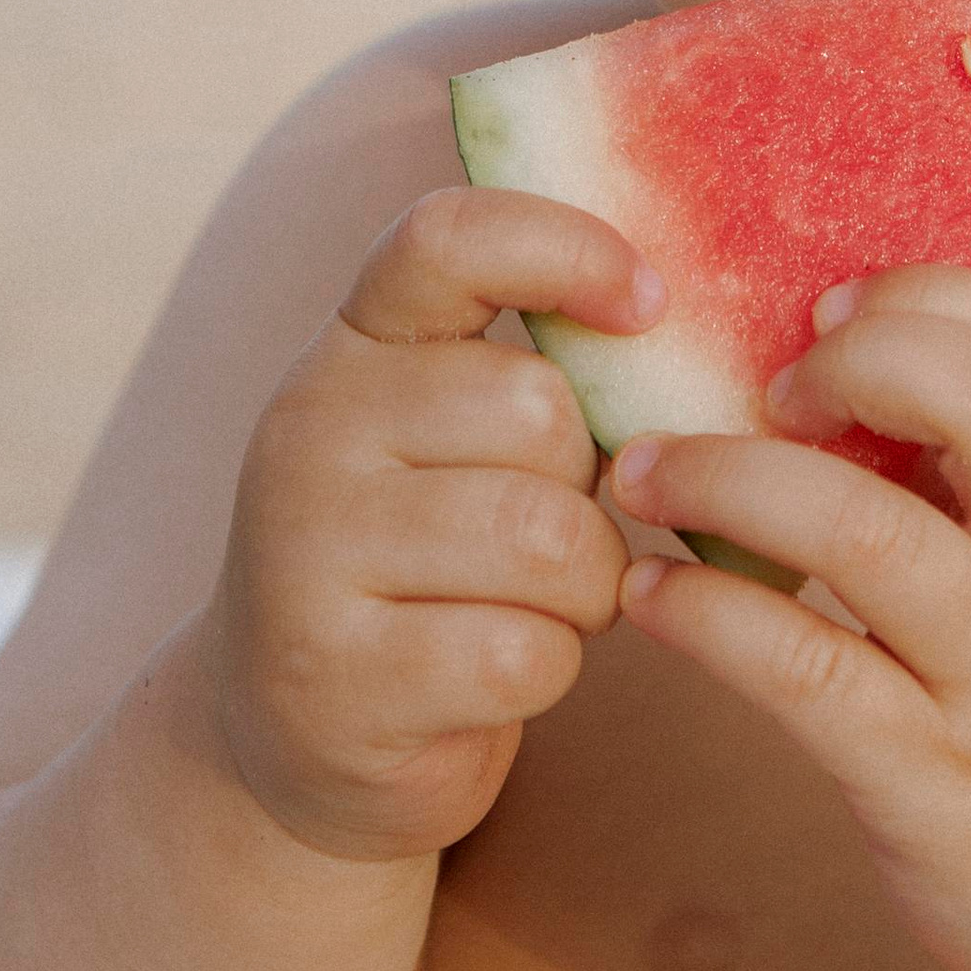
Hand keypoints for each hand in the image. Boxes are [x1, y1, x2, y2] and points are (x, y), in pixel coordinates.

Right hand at [201, 188, 660, 860]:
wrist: (294, 731)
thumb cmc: (427, 561)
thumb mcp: (452, 438)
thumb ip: (532, 374)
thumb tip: (677, 336)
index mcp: (354, 346)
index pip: (450, 239)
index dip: (566, 250)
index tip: (646, 305)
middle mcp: (310, 428)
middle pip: (537, 410)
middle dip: (590, 489)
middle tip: (551, 540)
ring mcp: (305, 554)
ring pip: (544, 538)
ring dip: (584, 589)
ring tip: (536, 606)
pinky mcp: (335, 678)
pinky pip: (523, 653)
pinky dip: (548, 670)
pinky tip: (497, 673)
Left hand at [610, 271, 970, 970]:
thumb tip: (868, 362)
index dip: (930, 297)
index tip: (834, 312)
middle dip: (861, 358)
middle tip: (767, 386)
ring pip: (865, 535)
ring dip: (728, 479)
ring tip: (644, 474)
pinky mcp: (933, 785)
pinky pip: (801, 673)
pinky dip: (705, 614)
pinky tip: (650, 594)